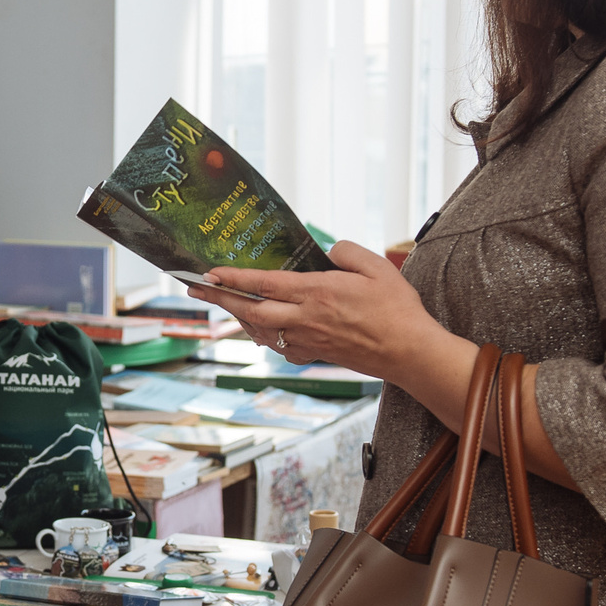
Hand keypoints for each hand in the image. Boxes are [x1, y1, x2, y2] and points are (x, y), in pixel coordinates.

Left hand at [184, 241, 435, 376]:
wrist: (409, 353)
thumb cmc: (397, 310)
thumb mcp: (377, 267)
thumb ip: (347, 252)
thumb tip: (328, 250)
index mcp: (317, 293)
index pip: (265, 283)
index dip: (234, 277)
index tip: (210, 272)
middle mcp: (305, 319)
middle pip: (250, 310)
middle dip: (219, 299)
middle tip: (196, 289)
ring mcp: (308, 340)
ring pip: (261, 330)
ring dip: (239, 317)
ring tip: (224, 304)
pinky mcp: (316, 355)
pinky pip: (280, 347)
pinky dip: (264, 337)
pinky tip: (262, 330)